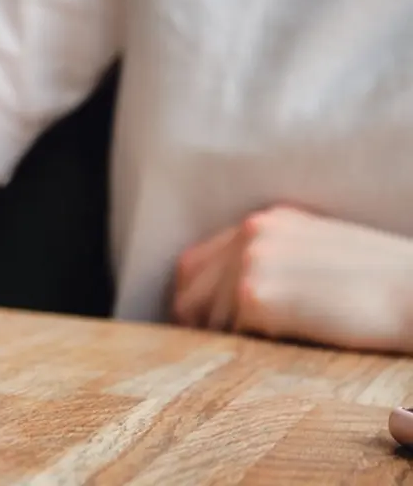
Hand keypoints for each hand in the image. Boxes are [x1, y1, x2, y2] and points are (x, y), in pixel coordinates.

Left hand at [173, 206, 412, 353]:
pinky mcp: (258, 296)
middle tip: (216, 349)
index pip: (196, 263)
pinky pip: (232, 332)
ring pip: (208, 315)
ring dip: (227, 338)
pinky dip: (248, 346)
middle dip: (200, 323)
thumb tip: (229, 301)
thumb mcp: (315, 252)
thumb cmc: (379, 284)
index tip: (202, 326)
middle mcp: (251, 233)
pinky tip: (279, 346)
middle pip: (191, 289)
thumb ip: (272, 260)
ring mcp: (251, 262)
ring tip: (260, 348)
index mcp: (265, 221)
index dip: (195, 299)